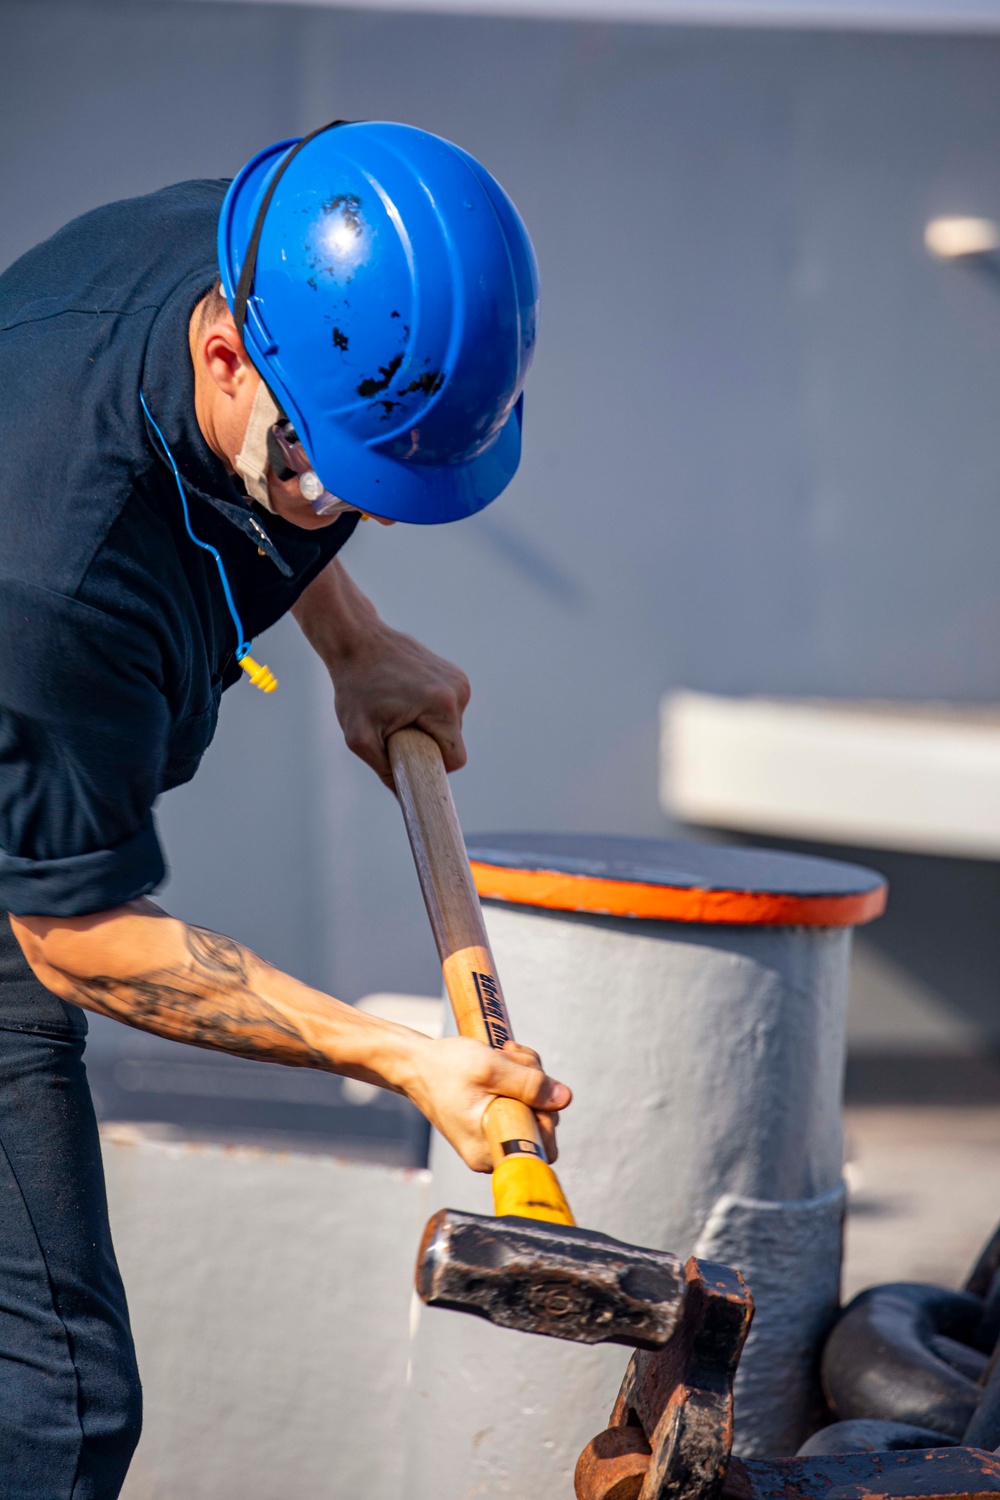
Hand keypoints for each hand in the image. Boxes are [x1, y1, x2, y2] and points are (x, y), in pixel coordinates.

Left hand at [331, 620, 470, 788]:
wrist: (356, 640)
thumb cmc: (355, 688)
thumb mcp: (360, 737)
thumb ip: (385, 771)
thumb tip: (406, 797)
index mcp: (442, 707)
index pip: (456, 759)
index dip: (433, 766)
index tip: (412, 762)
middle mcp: (458, 691)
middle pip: (453, 742)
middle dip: (427, 745)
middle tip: (395, 732)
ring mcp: (458, 679)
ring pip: (451, 725)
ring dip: (428, 727)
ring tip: (397, 710)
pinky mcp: (454, 673)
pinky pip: (448, 707)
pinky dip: (429, 710)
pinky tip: (405, 697)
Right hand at [403, 1035, 571, 1171]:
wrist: (416, 1065)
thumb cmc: (446, 1068)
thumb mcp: (491, 1068)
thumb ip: (529, 1083)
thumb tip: (564, 1099)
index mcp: (488, 1150)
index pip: (542, 1147)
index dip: (545, 1114)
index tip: (528, 1085)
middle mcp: (490, 1152)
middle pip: (540, 1124)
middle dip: (535, 1086)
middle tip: (513, 1058)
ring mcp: (491, 1137)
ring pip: (532, 1109)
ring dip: (526, 1077)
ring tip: (504, 1056)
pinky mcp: (492, 1122)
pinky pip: (519, 1104)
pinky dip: (517, 1081)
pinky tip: (503, 1062)